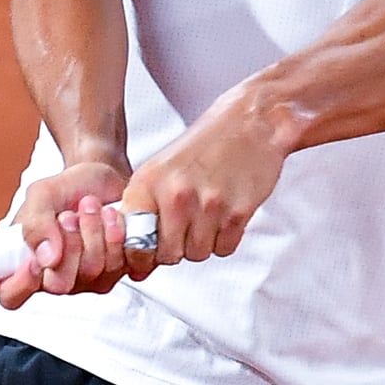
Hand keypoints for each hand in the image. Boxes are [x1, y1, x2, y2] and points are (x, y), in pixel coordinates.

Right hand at [0, 156, 136, 306]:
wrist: (100, 180)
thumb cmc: (65, 191)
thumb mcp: (41, 196)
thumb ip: (36, 224)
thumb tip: (47, 258)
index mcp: (25, 264)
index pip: (11, 295)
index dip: (20, 284)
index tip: (34, 257)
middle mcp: (55, 278)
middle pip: (60, 284)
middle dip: (68, 244)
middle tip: (68, 215)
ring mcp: (87, 280)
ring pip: (94, 270)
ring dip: (94, 230)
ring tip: (90, 205)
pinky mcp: (115, 272)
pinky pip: (120, 265)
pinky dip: (116, 234)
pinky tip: (111, 216)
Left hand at [121, 87, 287, 265]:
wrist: (250, 123)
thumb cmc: (206, 145)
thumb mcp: (161, 170)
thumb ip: (145, 212)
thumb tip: (136, 262)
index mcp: (149, 183)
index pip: (134, 244)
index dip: (141, 256)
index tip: (147, 256)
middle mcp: (175, 195)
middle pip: (168, 255)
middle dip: (176, 248)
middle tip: (184, 228)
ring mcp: (207, 206)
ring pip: (197, 254)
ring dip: (202, 242)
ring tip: (207, 215)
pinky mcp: (237, 213)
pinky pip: (224, 249)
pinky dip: (225, 239)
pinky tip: (224, 214)